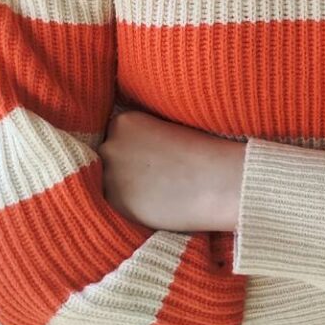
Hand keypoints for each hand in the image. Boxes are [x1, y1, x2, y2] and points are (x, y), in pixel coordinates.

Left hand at [98, 110, 244, 232]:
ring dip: (122, 185)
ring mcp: (110, 172)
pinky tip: (152, 202)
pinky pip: (113, 203)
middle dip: (123, 165)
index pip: (114, 135)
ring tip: (153, 190)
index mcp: (124, 120)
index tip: (149, 157)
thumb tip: (127, 152)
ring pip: (108, 180)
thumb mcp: (166, 130)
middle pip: (106, 156)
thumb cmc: (203, 154)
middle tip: (151, 176)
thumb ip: (141, 137)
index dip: (131, 148)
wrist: (218, 181)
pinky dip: (127, 205)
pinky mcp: (115, 200)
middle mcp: (110, 143)